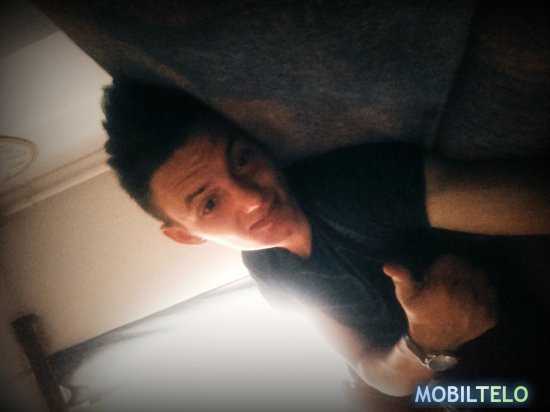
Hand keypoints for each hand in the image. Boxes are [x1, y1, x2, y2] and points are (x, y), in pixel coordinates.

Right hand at [383, 254, 498, 352]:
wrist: (435, 342)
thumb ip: (401, 277)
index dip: (441, 266)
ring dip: (471, 279)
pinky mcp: (491, 316)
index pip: (450, 260)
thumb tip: (388, 266)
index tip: (435, 276)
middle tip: (448, 282)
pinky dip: (483, 292)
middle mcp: (464, 297)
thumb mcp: (406, 296)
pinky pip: (491, 292)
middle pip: (466, 267)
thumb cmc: (419, 313)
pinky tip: (470, 299)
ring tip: (459, 289)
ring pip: (480, 277)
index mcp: (443, 288)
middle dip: (457, 271)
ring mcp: (480, 307)